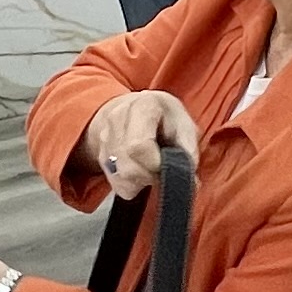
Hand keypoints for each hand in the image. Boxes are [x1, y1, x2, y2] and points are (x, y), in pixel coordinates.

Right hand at [80, 88, 201, 198]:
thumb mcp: (184, 123)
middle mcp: (116, 120)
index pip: (138, 146)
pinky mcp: (101, 157)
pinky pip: (118, 185)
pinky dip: (134, 185)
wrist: (132, 107)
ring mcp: (105, 139)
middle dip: (151, 177)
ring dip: (143, 182)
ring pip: (122, 179)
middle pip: (128, 167)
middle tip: (163, 170)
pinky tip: (141, 170)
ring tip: (152, 166)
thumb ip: (188, 150)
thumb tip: (190, 181)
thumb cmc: (163, 116)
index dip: (156, 164)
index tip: (168, 167)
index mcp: (142, 107)